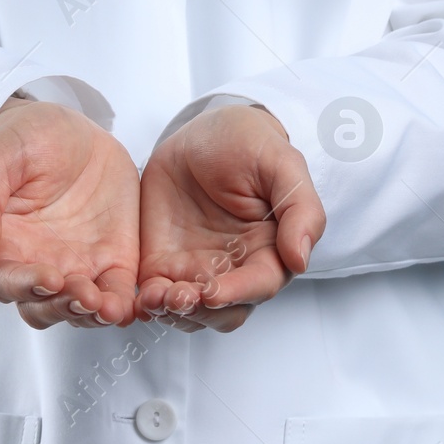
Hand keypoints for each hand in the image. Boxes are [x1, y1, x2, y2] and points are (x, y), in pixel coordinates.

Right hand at [0, 100, 139, 328]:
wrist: (72, 130)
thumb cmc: (24, 140)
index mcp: (1, 246)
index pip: (5, 281)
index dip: (24, 286)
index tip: (48, 278)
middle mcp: (36, 265)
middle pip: (42, 307)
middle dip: (62, 308)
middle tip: (83, 294)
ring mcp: (75, 267)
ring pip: (79, 309)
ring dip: (91, 314)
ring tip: (106, 305)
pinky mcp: (112, 262)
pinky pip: (117, 293)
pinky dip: (122, 306)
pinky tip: (130, 306)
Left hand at [136, 104, 325, 331]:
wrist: (202, 130)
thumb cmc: (249, 143)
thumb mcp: (282, 164)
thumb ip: (301, 209)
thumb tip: (301, 259)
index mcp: (269, 249)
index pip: (260, 285)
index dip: (237, 293)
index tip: (212, 292)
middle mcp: (235, 266)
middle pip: (225, 311)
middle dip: (202, 312)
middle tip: (179, 297)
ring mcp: (197, 267)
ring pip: (191, 313)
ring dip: (174, 312)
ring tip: (156, 297)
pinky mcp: (164, 262)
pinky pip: (157, 295)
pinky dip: (149, 302)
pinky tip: (142, 295)